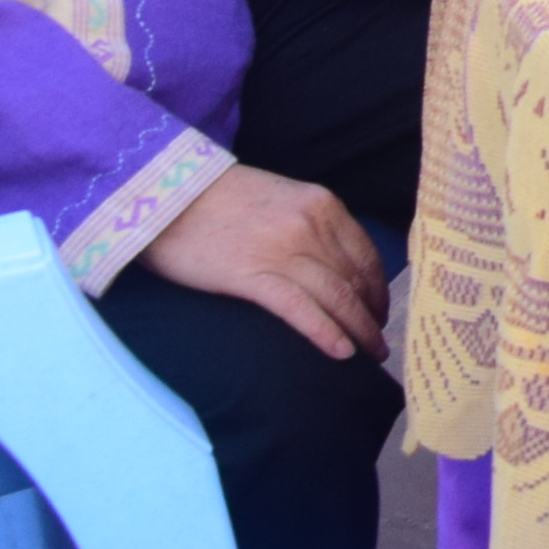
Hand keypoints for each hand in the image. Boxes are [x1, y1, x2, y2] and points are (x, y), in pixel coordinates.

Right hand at [139, 162, 387, 358]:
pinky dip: (326, 334)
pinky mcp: (251, 276)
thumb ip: (311, 224)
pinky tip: (341, 353)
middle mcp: (311, 225)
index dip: (378, 289)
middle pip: (355, 280)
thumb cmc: (220, 199)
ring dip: (359, 331)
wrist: (168, 194)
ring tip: (369, 355)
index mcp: (322, 204)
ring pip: (336, 298)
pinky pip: (301, 310)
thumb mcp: (282, 198)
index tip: (380, 311)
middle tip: (379, 342)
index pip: (366, 255)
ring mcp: (283, 250)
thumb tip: (334, 262)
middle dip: (372, 315)